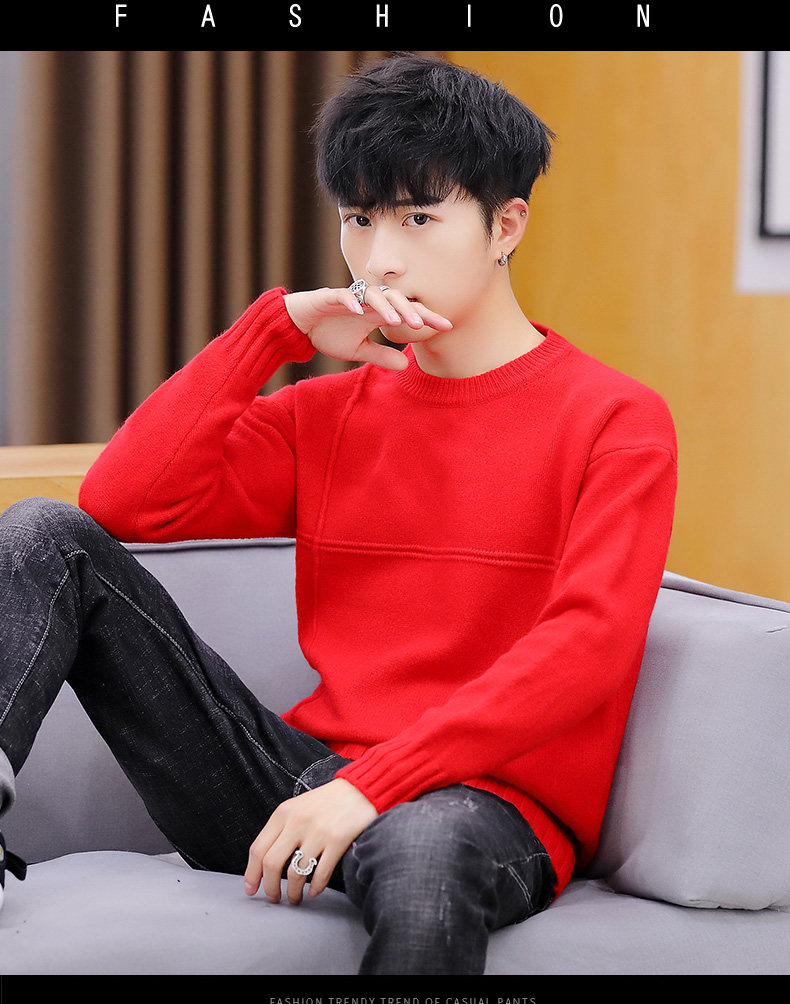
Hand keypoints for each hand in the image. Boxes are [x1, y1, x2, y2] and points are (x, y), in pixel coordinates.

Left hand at [243, 778, 377, 904]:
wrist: (359, 789)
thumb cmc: (326, 802)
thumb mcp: (297, 807)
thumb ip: (281, 829)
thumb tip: (264, 862)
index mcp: (283, 813)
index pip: (258, 849)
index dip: (251, 874)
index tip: (251, 889)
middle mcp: (298, 821)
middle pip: (272, 863)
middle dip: (270, 887)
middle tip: (274, 898)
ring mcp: (318, 831)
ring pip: (296, 873)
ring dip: (293, 892)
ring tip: (294, 898)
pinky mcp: (338, 840)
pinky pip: (321, 873)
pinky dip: (316, 887)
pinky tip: (314, 891)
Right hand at [283, 285, 452, 371]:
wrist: (299, 324)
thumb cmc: (329, 333)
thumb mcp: (358, 350)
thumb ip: (381, 355)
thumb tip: (406, 366)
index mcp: (377, 312)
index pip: (406, 312)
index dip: (426, 317)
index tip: (446, 326)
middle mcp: (367, 302)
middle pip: (395, 299)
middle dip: (410, 310)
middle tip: (424, 324)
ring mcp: (350, 298)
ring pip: (372, 295)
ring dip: (385, 306)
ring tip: (397, 321)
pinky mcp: (329, 297)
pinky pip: (343, 296)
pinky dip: (351, 302)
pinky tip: (359, 311)